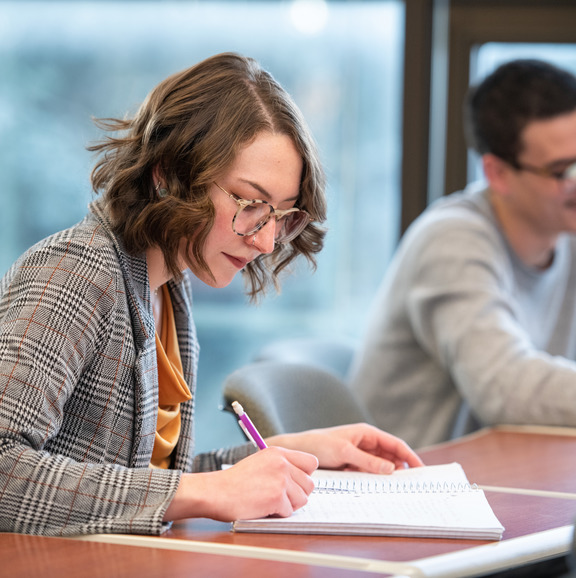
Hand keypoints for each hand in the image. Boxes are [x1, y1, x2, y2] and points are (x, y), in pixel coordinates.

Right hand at [163, 447, 317, 522]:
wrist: (217, 491)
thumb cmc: (235, 480)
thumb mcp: (260, 462)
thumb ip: (281, 465)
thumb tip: (302, 478)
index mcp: (278, 453)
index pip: (311, 463)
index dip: (305, 475)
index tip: (294, 482)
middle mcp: (282, 463)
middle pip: (309, 484)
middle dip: (297, 494)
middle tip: (279, 496)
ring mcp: (280, 480)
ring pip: (302, 499)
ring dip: (288, 505)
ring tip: (269, 501)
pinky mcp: (276, 497)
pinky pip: (288, 512)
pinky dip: (277, 514)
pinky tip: (262, 507)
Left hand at [267, 423, 423, 473]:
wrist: (299, 450)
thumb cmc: (319, 444)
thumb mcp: (344, 452)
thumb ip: (367, 461)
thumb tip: (391, 469)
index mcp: (367, 433)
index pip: (395, 444)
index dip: (410, 456)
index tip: (421, 468)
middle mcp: (366, 442)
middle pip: (391, 455)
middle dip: (402, 467)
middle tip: (413, 483)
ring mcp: (360, 454)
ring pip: (382, 465)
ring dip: (390, 474)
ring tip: (400, 488)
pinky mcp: (353, 464)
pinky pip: (370, 472)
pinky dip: (377, 479)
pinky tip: (381, 488)